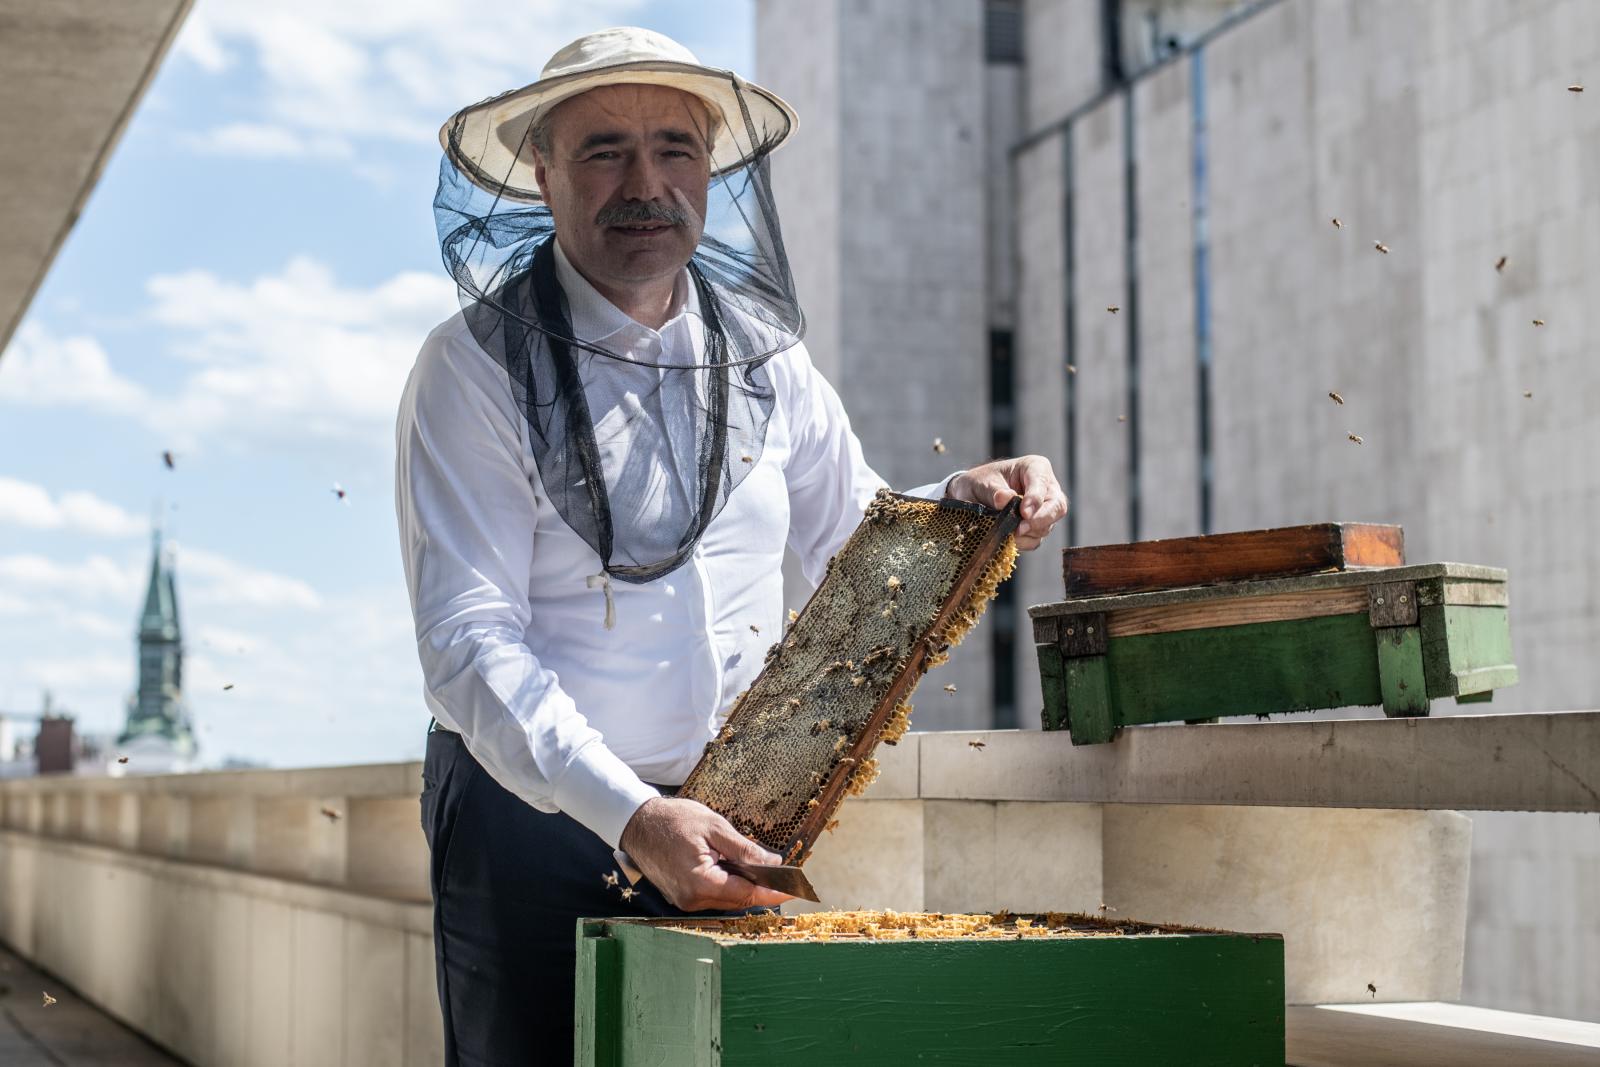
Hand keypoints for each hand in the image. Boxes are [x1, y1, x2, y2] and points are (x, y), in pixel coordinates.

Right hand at [619, 796, 793, 910]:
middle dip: (763, 888)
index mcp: (700, 883)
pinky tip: (738, 869)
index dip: (774, 891)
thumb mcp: (715, 827)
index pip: (747, 893)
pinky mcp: (682, 896)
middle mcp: (692, 899)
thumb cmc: (673, 820)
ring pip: (727, 899)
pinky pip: (714, 894)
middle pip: (738, 900)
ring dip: (746, 885)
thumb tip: (773, 863)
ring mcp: (685, 900)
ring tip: (763, 868)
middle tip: (787, 877)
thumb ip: (745, 850)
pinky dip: (729, 883)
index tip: (796, 889)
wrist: (636, 823)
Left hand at [946, 456, 1067, 550]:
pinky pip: (1037, 539)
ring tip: (1006, 532)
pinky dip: (1023, 542)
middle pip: (1057, 506)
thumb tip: (1004, 500)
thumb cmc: (981, 482)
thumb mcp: (982, 482)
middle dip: (1039, 520)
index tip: (1024, 513)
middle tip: (1019, 529)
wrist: (975, 496)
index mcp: (1035, 467)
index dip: (1035, 499)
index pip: (1042, 482)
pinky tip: (1008, 538)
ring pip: (1048, 526)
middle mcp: (1046, 488)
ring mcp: (1045, 509)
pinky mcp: (1038, 527)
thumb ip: (993, 491)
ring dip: (1027, 533)